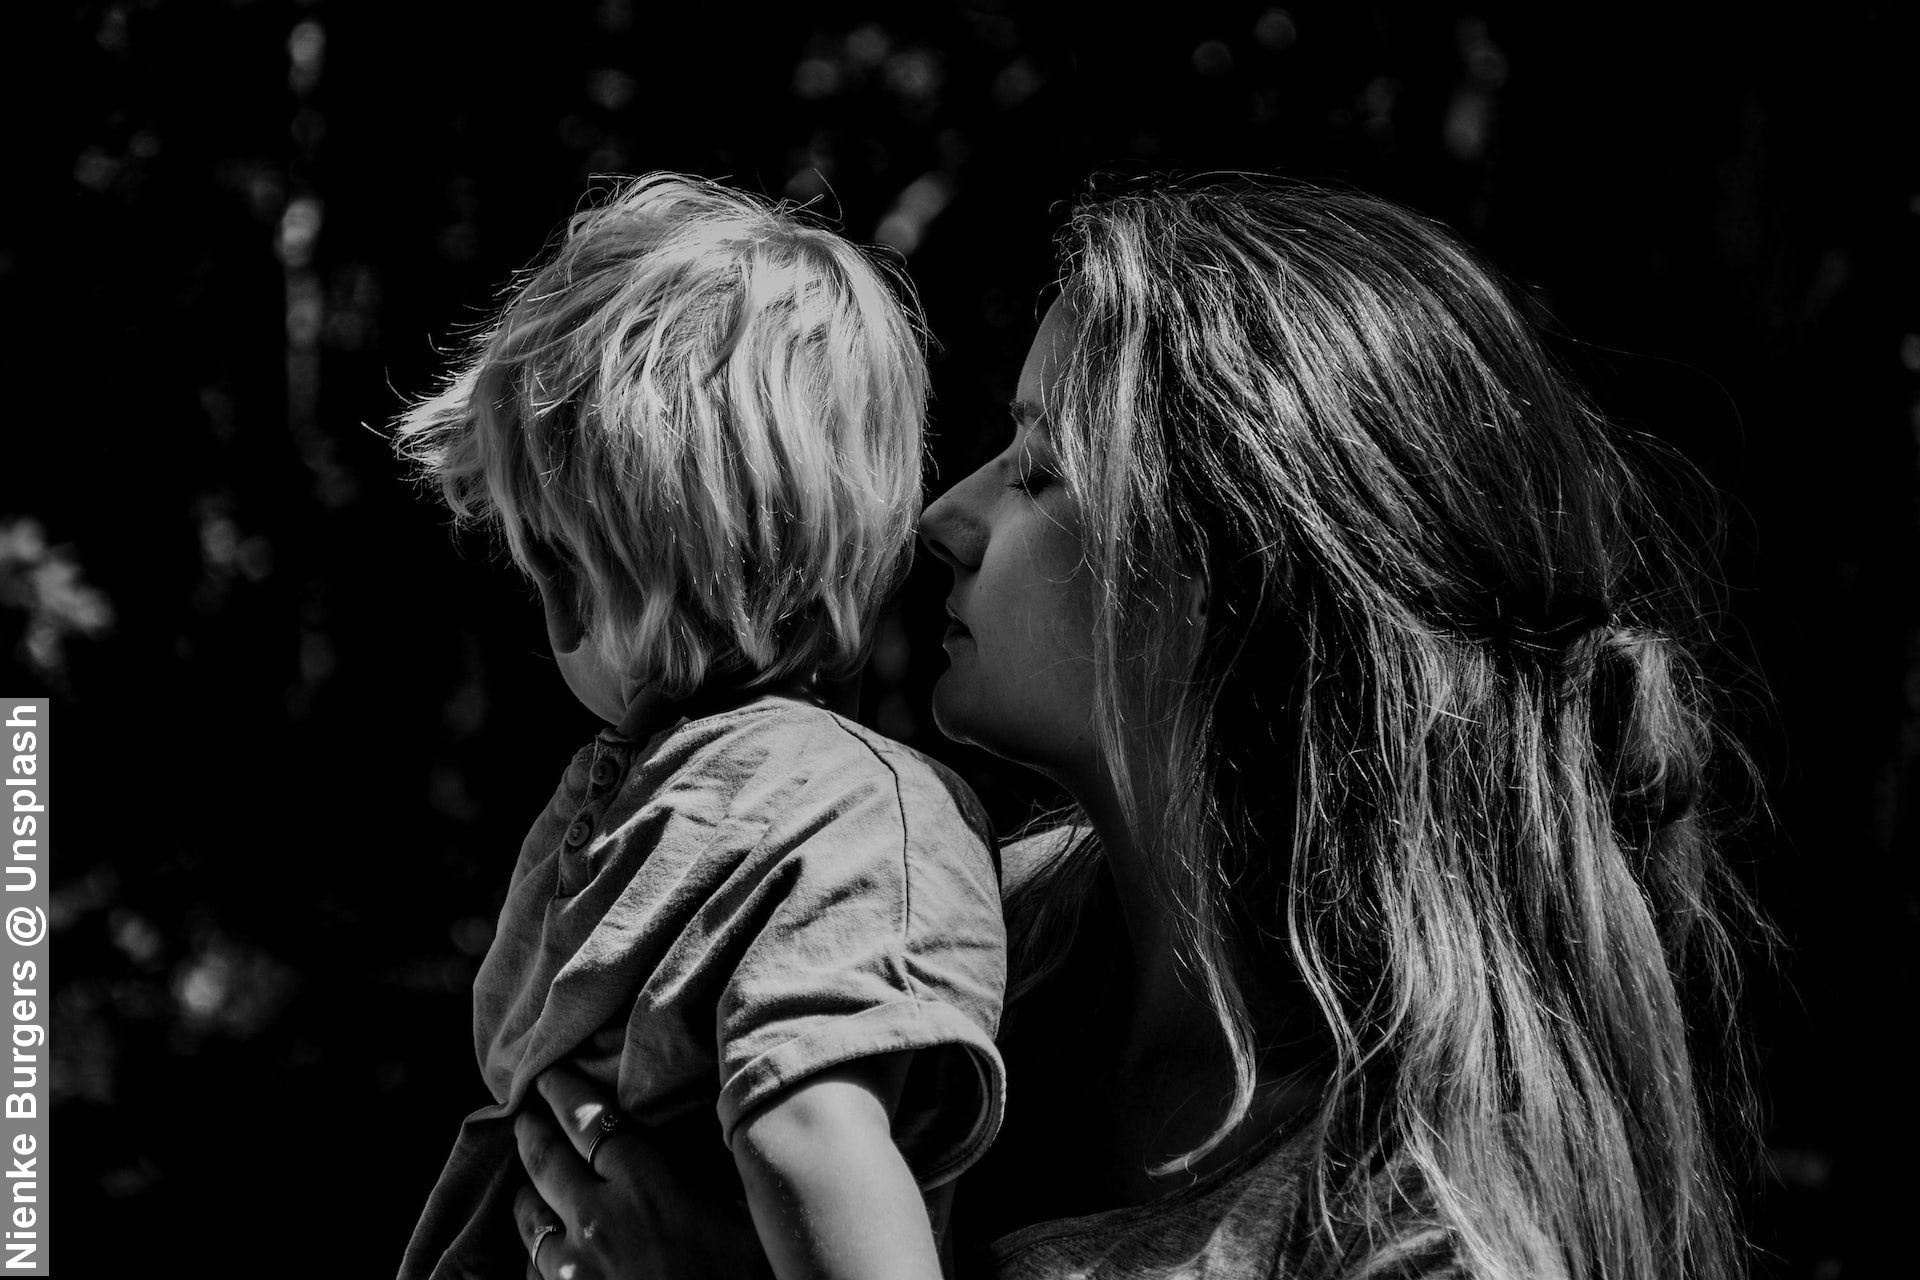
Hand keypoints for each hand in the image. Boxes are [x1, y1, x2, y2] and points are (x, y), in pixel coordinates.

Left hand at [513, 1064, 769, 1279]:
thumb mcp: (750, 1222)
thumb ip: (723, 1174)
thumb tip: (724, 1131)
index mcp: (645, 1186)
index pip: (589, 1120)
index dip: (564, 1092)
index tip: (550, 1074)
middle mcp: (596, 1220)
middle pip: (545, 1158)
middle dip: (532, 1129)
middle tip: (525, 1112)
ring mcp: (571, 1271)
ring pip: (527, 1216)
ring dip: (526, 1191)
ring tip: (529, 1180)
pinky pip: (533, 1270)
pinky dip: (535, 1250)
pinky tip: (544, 1249)